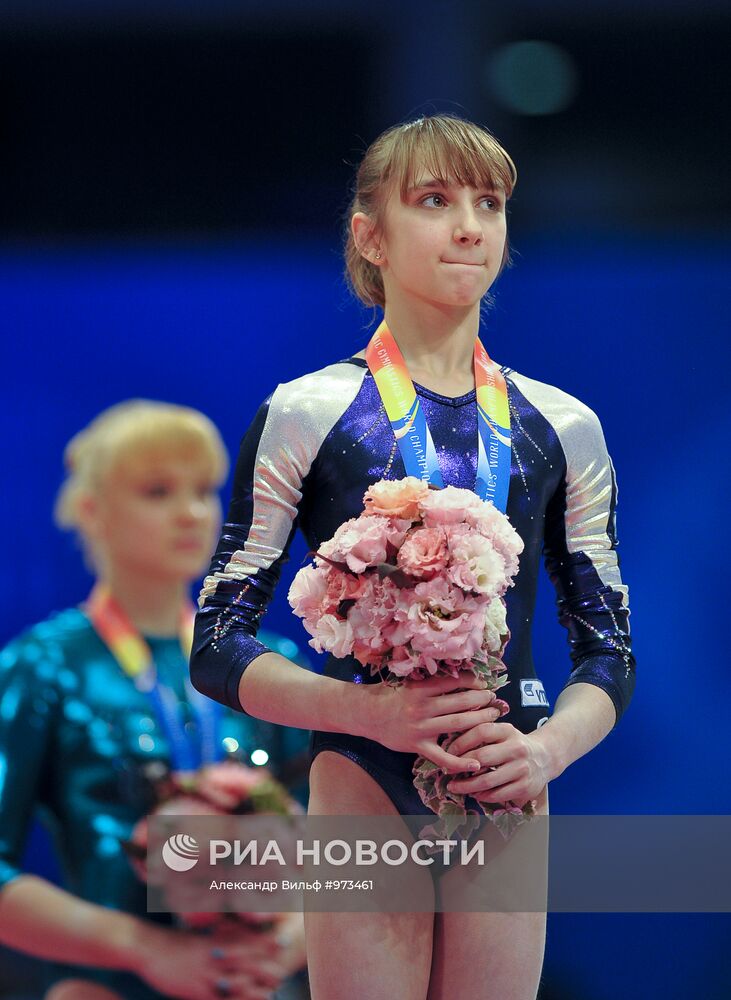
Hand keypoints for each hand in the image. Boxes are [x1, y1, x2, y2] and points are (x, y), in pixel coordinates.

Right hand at [132, 923, 283, 999]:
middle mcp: (217, 954)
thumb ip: (219, 935)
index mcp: (218, 938)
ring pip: (238, 983)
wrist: (149, 948)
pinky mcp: (196, 991)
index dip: (267, 942)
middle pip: (249, 962)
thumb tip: (234, 935)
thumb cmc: (175, 942)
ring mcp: (208, 973)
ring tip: (272, 995)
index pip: (249, 939)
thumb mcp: (200, 934)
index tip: (285, 942)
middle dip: (267, 969)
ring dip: (256, 990)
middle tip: (283, 974)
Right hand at [361, 674, 504, 772]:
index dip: (472, 682)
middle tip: (495, 699)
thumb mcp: (408, 683)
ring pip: (456, 725)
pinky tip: (476, 763)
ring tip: (493, 718)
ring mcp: (421, 728)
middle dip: (481, 701)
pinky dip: (460, 762)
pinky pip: (442, 757)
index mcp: (420, 689)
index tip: (485, 683)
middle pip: (460, 703)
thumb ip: (430, 683)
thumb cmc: (389, 695)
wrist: (367, 715)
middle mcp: (422, 708)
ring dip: (478, 721)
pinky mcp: (418, 746)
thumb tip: (457, 677)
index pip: (453, 683)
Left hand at [445, 722, 550, 807]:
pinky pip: (497, 794)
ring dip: (467, 786)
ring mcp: (522, 768)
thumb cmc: (514, 744)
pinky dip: (482, 796)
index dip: (461, 741)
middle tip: (447, 772)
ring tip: (454, 786)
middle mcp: (517, 748)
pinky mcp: (525, 787)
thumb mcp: (502, 733)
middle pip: (482, 757)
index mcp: (508, 730)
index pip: (481, 731)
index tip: (448, 752)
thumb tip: (450, 744)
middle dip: (460, 767)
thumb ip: (481, 734)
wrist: (545, 757)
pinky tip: (474, 793)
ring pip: (488, 780)